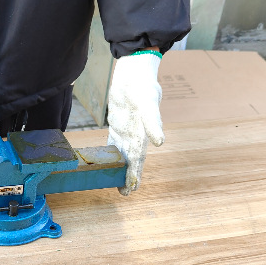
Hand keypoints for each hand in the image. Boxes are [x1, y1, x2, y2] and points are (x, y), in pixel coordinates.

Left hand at [107, 50, 163, 194]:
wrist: (135, 71)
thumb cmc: (143, 86)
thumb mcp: (148, 103)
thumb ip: (153, 122)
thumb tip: (160, 142)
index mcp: (143, 133)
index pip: (139, 158)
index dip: (135, 173)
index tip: (131, 189)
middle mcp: (135, 134)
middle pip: (131, 159)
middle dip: (127, 175)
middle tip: (124, 193)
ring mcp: (126, 129)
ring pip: (122, 153)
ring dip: (119, 167)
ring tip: (114, 182)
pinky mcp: (117, 122)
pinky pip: (112, 141)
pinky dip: (110, 151)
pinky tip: (105, 160)